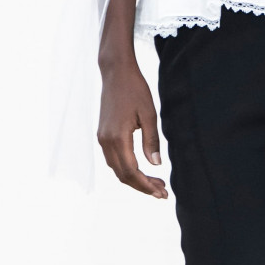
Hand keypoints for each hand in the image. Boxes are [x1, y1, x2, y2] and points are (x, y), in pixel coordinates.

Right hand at [97, 58, 167, 197]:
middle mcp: (106, 141)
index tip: (161, 192)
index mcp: (117, 138)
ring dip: (135, 179)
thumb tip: (156, 164)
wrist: (115, 73)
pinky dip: (126, 169)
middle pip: (122, 175)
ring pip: (116, 169)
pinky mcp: (102, 134)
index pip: (131, 171)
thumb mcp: (149, 114)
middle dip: (142, 186)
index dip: (146, 185)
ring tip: (155, 183)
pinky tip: (141, 169)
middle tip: (162, 192)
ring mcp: (102, 138)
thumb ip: (151, 141)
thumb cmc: (135, 89)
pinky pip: (113, 159)